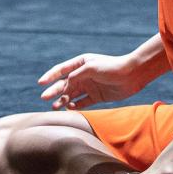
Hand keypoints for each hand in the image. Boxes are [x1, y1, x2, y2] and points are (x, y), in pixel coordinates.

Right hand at [38, 51, 158, 110]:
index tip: (41, 83)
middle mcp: (83, 75)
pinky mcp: (97, 96)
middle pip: (64, 84)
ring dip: (63, 100)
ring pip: (72, 95)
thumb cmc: (111, 67)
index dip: (50, 76)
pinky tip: (69, 109)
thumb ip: (76, 76)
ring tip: (55, 107)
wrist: (132, 75)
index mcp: (81, 64)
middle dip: (54, 91)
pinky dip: (75, 106)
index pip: (61, 70)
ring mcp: (90, 86)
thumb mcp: (91, 68)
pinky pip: (82, 102)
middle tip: (44, 98)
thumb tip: (64, 85)